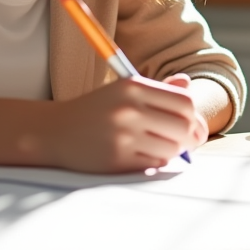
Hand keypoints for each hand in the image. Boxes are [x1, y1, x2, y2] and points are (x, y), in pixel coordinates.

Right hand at [48, 76, 204, 172]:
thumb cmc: (97, 110)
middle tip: (185, 142)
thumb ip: (159, 89)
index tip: (191, 125)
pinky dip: (154, 162)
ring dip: (172, 152)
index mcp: (134, 86)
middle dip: (190, 137)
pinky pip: (154, 164)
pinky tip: (143, 155)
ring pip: (172, 149)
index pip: (185, 102)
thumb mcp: (124, 91)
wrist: (56, 131)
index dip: (193, 116)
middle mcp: (129, 109)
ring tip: (159, 147)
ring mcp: (123, 135)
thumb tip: (188, 85)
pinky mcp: (117, 159)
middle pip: (184, 126)